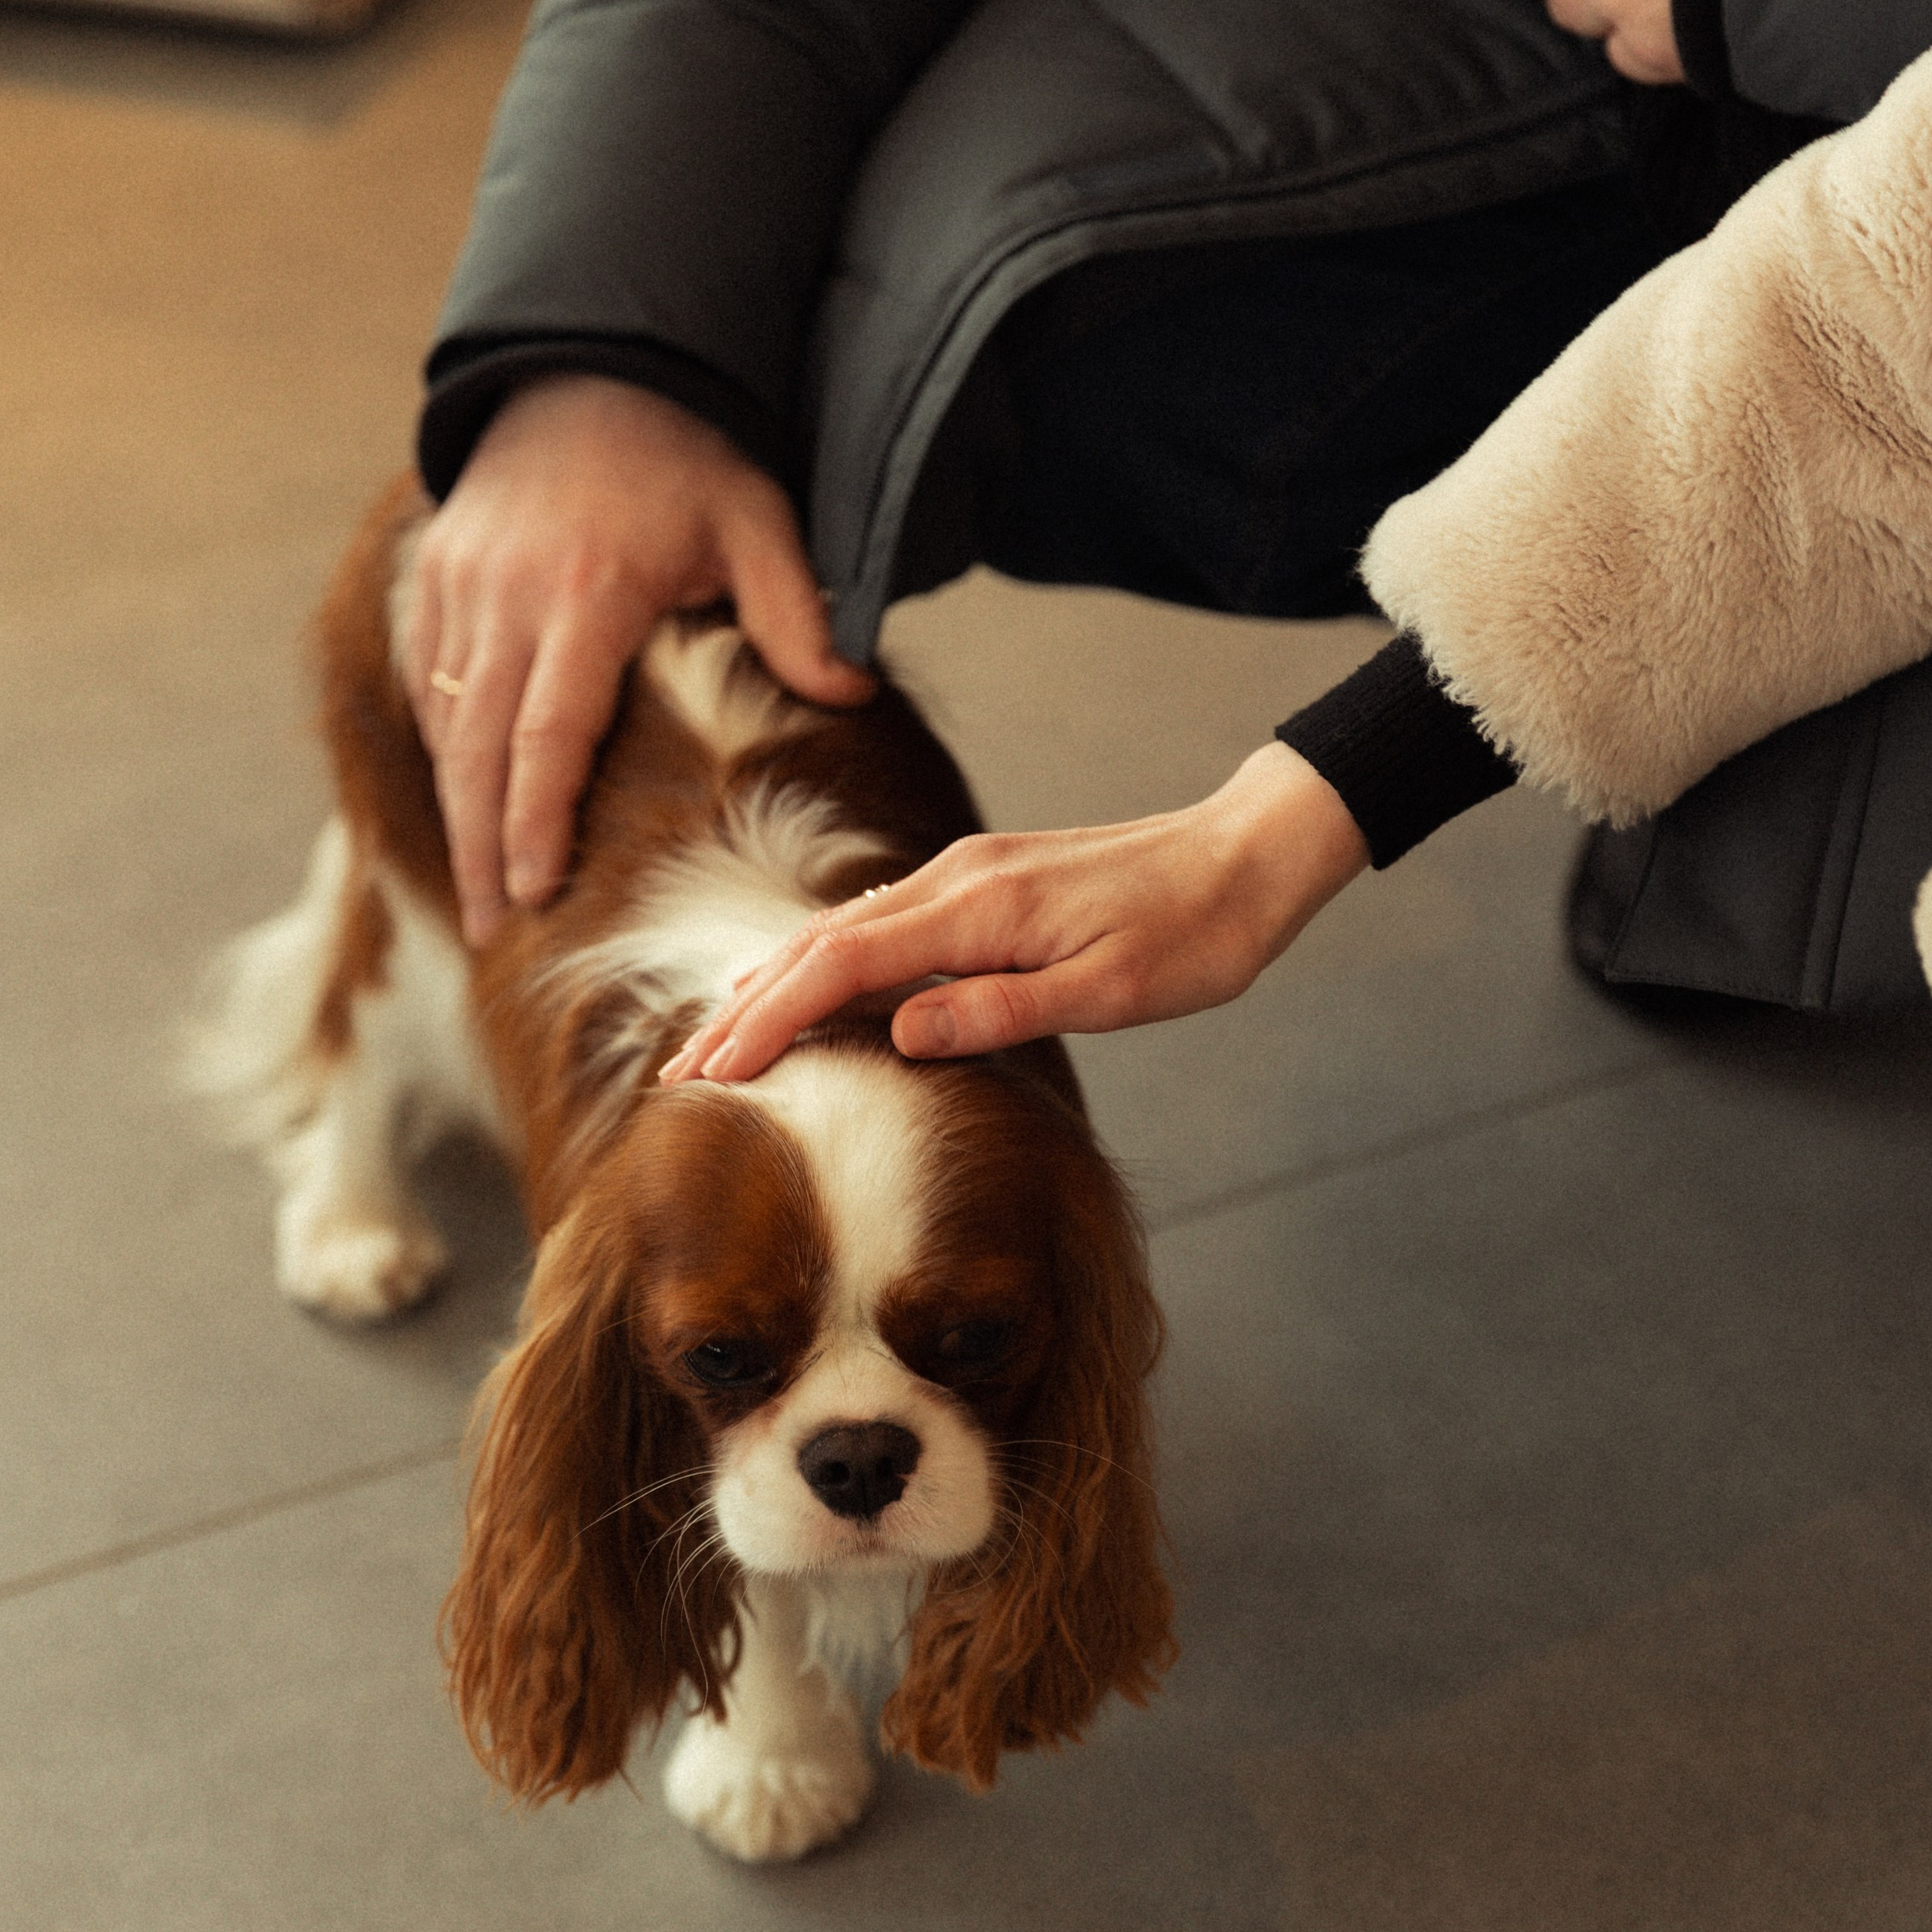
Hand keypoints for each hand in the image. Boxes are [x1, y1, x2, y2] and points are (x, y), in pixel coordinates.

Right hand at [402, 374, 873, 945]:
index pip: (547, 736)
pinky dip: (442, 746)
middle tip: (491, 930)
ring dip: (455, 813)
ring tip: (477, 896)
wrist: (591, 364)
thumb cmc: (687, 453)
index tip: (534, 895)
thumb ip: (796, 612)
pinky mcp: (432, 576)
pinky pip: (429, 680)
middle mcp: (505, 596)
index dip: (534, 824)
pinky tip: (462, 806)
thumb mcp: (757, 518)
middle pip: (478, 749)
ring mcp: (458, 585)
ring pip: (445, 723)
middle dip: (481, 848)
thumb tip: (852, 696)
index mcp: (585, 596)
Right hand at [661, 745, 1369, 1081]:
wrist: (1248, 856)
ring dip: (773, 987)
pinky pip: (878, 924)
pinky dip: (823, 962)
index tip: (716, 1072)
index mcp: (979, 909)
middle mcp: (956, 880)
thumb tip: (897, 1033)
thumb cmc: (1195, 934)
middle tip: (683, 1075)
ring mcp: (966, 876)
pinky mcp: (984, 885)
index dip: (769, 1020)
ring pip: (840, 931)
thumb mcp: (1110, 991)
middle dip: (745, 1011)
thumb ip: (999, 1010)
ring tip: (717, 1040)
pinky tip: (802, 986)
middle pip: (819, 946)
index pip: (841, 966)